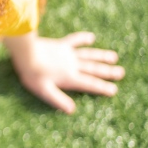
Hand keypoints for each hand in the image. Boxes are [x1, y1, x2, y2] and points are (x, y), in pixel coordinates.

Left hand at [5, 31, 124, 114]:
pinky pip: (74, 40)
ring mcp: (68, 53)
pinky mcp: (60, 44)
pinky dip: (83, 38)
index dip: (102, 87)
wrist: (25, 52)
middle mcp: (73, 65)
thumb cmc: (32, 74)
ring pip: (89, 55)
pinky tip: (91, 37)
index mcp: (70, 78)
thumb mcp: (44, 91)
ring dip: (101, 56)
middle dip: (108, 72)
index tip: (114, 90)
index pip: (89, 84)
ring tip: (114, 57)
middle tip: (121, 73)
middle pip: (94, 69)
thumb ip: (58, 100)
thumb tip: (72, 111)